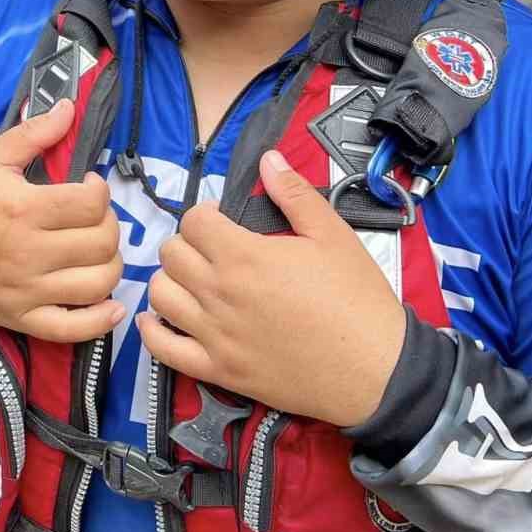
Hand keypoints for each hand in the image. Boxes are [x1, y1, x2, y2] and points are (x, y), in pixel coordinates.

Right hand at [0, 99, 125, 342]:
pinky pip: (73, 328)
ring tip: (96, 250)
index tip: (88, 186)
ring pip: (98, 283)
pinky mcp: (22, 318)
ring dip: (110, 264)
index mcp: (22, 209)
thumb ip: (33, 132)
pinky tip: (111, 304)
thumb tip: (71, 106)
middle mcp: (28, 252)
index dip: (100, 191)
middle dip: (109, 224)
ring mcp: (26, 290)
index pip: (90, 203)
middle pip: (101, 242)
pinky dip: (101, 319)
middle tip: (93, 218)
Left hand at [136, 150, 406, 428]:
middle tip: (211, 250)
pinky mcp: (218, 370)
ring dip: (170, 281)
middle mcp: (220, 293)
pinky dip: (153, 331)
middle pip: (171, 254)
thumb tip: (268, 159)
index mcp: (244, 256)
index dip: (206, 214)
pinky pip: (163, 349)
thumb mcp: (334, 236)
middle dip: (187, 243)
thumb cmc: (357, 302)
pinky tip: (163, 319)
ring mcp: (215, 335)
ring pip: (160, 295)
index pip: (193, 221)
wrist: (377, 371)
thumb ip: (294, 194)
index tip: (222, 221)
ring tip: (193, 281)